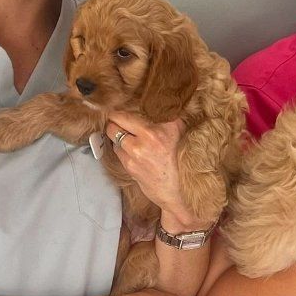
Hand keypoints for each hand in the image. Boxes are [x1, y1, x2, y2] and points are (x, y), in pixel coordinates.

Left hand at [105, 111, 209, 230]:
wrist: (179, 190)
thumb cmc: (181, 159)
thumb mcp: (180, 132)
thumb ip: (168, 116)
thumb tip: (157, 105)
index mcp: (160, 128)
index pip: (127, 113)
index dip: (120, 110)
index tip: (119, 109)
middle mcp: (147, 139)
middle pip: (115, 123)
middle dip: (114, 121)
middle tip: (118, 121)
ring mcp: (135, 154)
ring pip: (114, 137)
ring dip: (117, 135)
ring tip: (126, 136)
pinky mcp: (129, 166)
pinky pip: (118, 151)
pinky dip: (121, 148)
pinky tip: (131, 150)